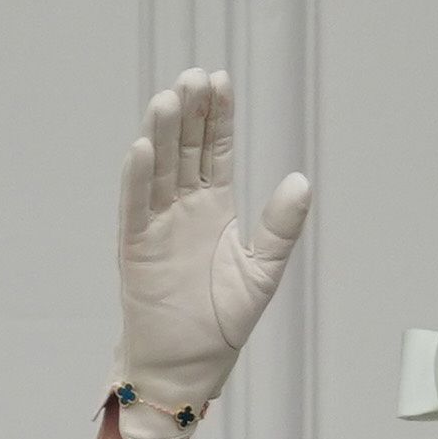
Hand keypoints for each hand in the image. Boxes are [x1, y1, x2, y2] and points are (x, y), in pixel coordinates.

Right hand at [113, 69, 312, 432]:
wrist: (188, 363)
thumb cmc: (221, 320)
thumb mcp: (263, 269)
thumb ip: (281, 226)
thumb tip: (301, 180)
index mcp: (215, 207)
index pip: (216, 150)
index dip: (218, 117)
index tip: (220, 79)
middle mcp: (183, 207)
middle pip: (186, 149)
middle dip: (192, 113)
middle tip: (196, 75)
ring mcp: (156, 222)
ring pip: (159, 168)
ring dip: (163, 133)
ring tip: (170, 98)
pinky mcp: (136, 245)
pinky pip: (136, 204)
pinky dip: (139, 176)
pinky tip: (145, 146)